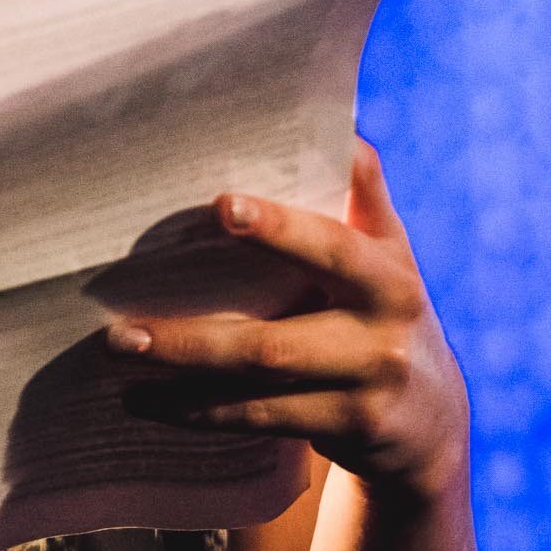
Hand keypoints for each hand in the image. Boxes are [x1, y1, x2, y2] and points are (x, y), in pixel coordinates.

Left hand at [109, 137, 470, 507]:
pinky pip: (260, 420)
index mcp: (388, 275)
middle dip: (195, 338)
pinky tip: (144, 400)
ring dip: (181, 374)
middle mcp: (381, 337)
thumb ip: (361, 190)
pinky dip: (198, 410)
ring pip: (257, 385)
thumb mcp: (389, 251)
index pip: (332, 247)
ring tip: (116, 353)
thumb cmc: (384, 308)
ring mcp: (364, 392)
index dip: (281, 228)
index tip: (221, 206)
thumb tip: (337, 118)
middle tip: (120, 326)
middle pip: (276, 342)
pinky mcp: (347, 432)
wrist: (435, 423)